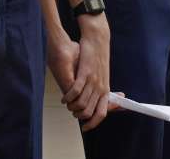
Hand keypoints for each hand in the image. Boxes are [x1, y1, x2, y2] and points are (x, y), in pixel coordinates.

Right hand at [56, 14, 110, 129]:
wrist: (97, 40)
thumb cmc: (97, 58)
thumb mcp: (102, 76)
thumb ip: (101, 90)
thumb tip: (105, 102)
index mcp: (105, 89)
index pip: (102, 113)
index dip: (93, 124)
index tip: (85, 128)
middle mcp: (101, 87)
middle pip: (89, 112)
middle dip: (78, 115)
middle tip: (73, 112)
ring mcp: (93, 81)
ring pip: (81, 104)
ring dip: (72, 107)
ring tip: (67, 104)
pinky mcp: (85, 73)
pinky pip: (75, 91)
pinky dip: (68, 97)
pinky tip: (64, 97)